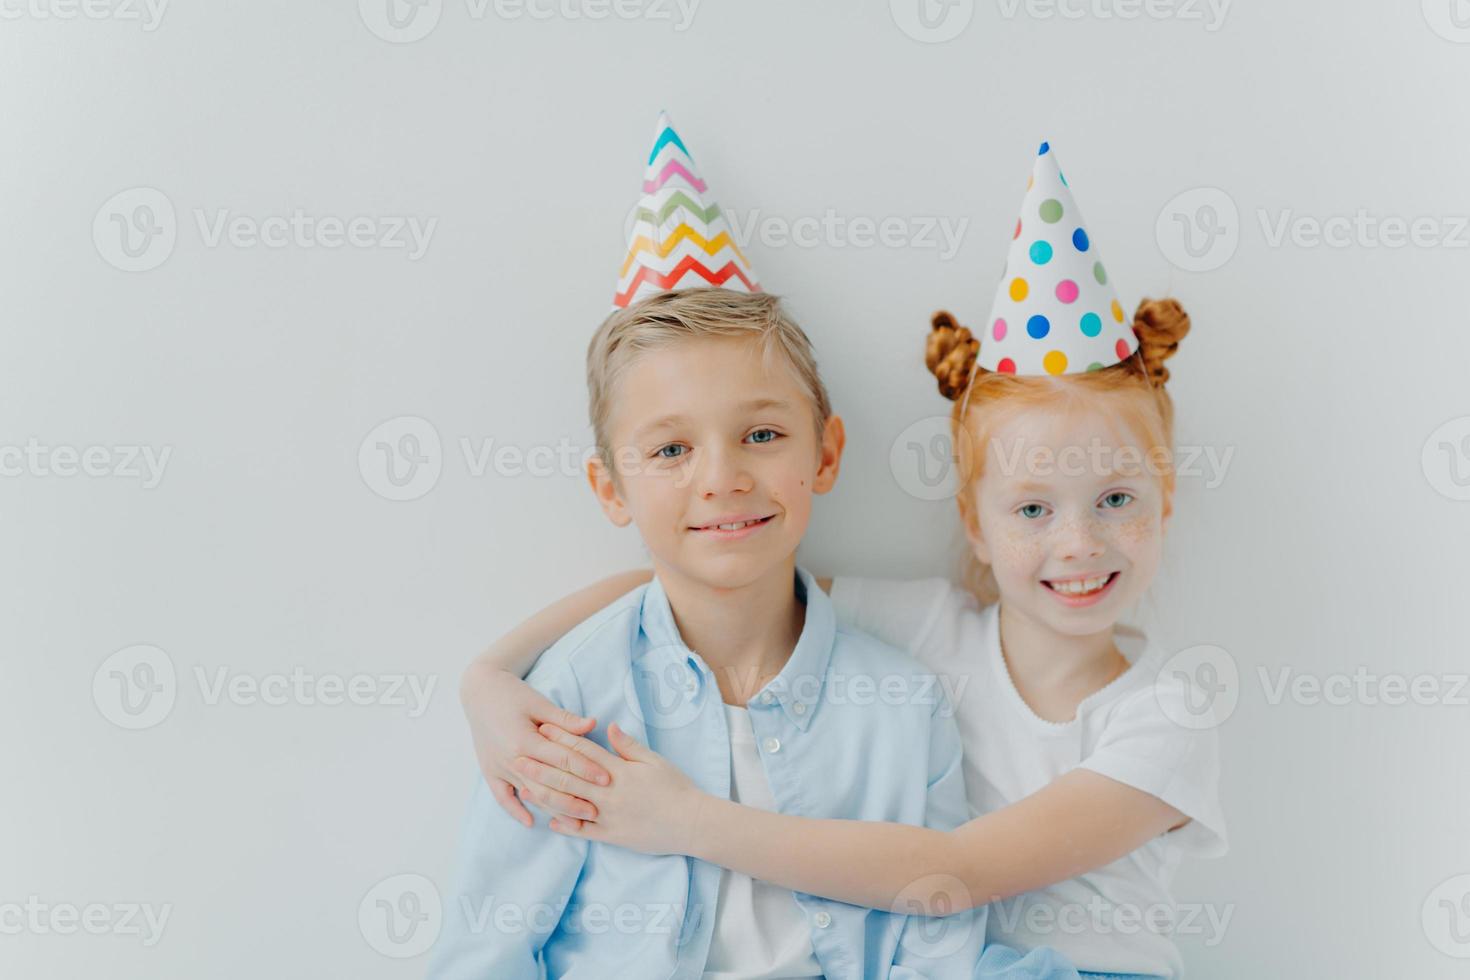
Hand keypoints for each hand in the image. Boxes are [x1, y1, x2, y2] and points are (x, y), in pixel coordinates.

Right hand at [459, 662, 609, 827]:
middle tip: (596, 811)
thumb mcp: (539, 702)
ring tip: (575, 824)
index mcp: (525, 739)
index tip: (606, 779)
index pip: (561, 759)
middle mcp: (511, 758)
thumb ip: (565, 719)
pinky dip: (516, 810)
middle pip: (547, 785)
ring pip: (530, 795)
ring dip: (552, 811)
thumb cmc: (512, 694)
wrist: (479, 692)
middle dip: (573, 800)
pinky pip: (502, 797)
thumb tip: (593, 725)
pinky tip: (531, 822)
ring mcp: (498, 768)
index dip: (586, 769)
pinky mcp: (489, 771)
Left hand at [513, 722, 704, 856]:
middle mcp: (610, 794)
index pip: (585, 752)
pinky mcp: (612, 836)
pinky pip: (584, 832)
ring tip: (524, 787)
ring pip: (571, 805)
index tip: (543, 729)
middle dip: (542, 767)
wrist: (691, 822)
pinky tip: (550, 821)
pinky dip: (566, 826)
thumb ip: (628, 746)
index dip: (562, 739)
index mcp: (620, 772)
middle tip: (518, 757)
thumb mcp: (654, 761)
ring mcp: (609, 817)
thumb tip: (608, 727)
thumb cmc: (676, 788)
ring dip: (546, 796)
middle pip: (569, 778)